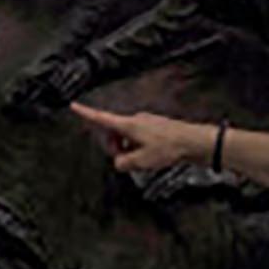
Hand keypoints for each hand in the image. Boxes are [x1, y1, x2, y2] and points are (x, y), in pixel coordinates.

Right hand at [71, 102, 207, 173]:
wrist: (193, 142)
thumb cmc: (169, 148)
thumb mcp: (141, 161)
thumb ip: (123, 162)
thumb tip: (119, 162)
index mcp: (129, 125)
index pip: (102, 118)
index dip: (86, 113)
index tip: (74, 106)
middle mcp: (136, 120)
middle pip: (113, 133)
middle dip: (114, 147)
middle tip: (126, 160)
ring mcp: (146, 124)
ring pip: (126, 138)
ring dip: (128, 150)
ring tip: (142, 161)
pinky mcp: (155, 129)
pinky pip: (138, 139)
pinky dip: (138, 149)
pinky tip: (151, 157)